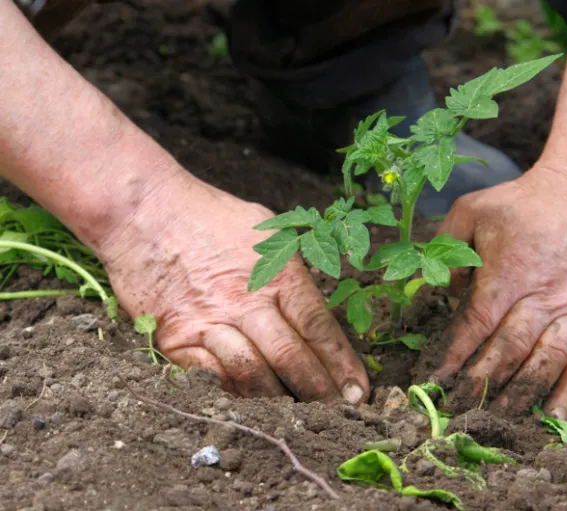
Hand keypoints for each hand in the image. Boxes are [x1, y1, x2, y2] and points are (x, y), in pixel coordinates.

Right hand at [100, 172, 369, 404]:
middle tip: (335, 415)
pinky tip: (251, 405)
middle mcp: (246, 300)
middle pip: (291, 359)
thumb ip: (293, 273)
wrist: (144, 211)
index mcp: (277, 272)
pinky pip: (211, 380)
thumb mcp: (267, 231)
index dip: (342, 365)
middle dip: (318, 393)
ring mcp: (209, 322)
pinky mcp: (175, 340)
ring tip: (297, 416)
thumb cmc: (210, 217)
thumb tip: (317, 318)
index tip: (359, 394)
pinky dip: (235, 396)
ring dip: (278, 402)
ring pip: (253, 377)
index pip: (319, 328)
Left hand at [432, 163, 566, 419]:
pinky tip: (555, 419)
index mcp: (508, 272)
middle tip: (458, 412)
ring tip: (497, 420)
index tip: (435, 380)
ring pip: (546, 363)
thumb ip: (446, 249)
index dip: (454, 356)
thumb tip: (433, 292)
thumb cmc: (524, 203)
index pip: (475, 325)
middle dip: (481, 385)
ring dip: (520, 395)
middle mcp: (543, 297)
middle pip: (508, 351)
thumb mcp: (472, 211)